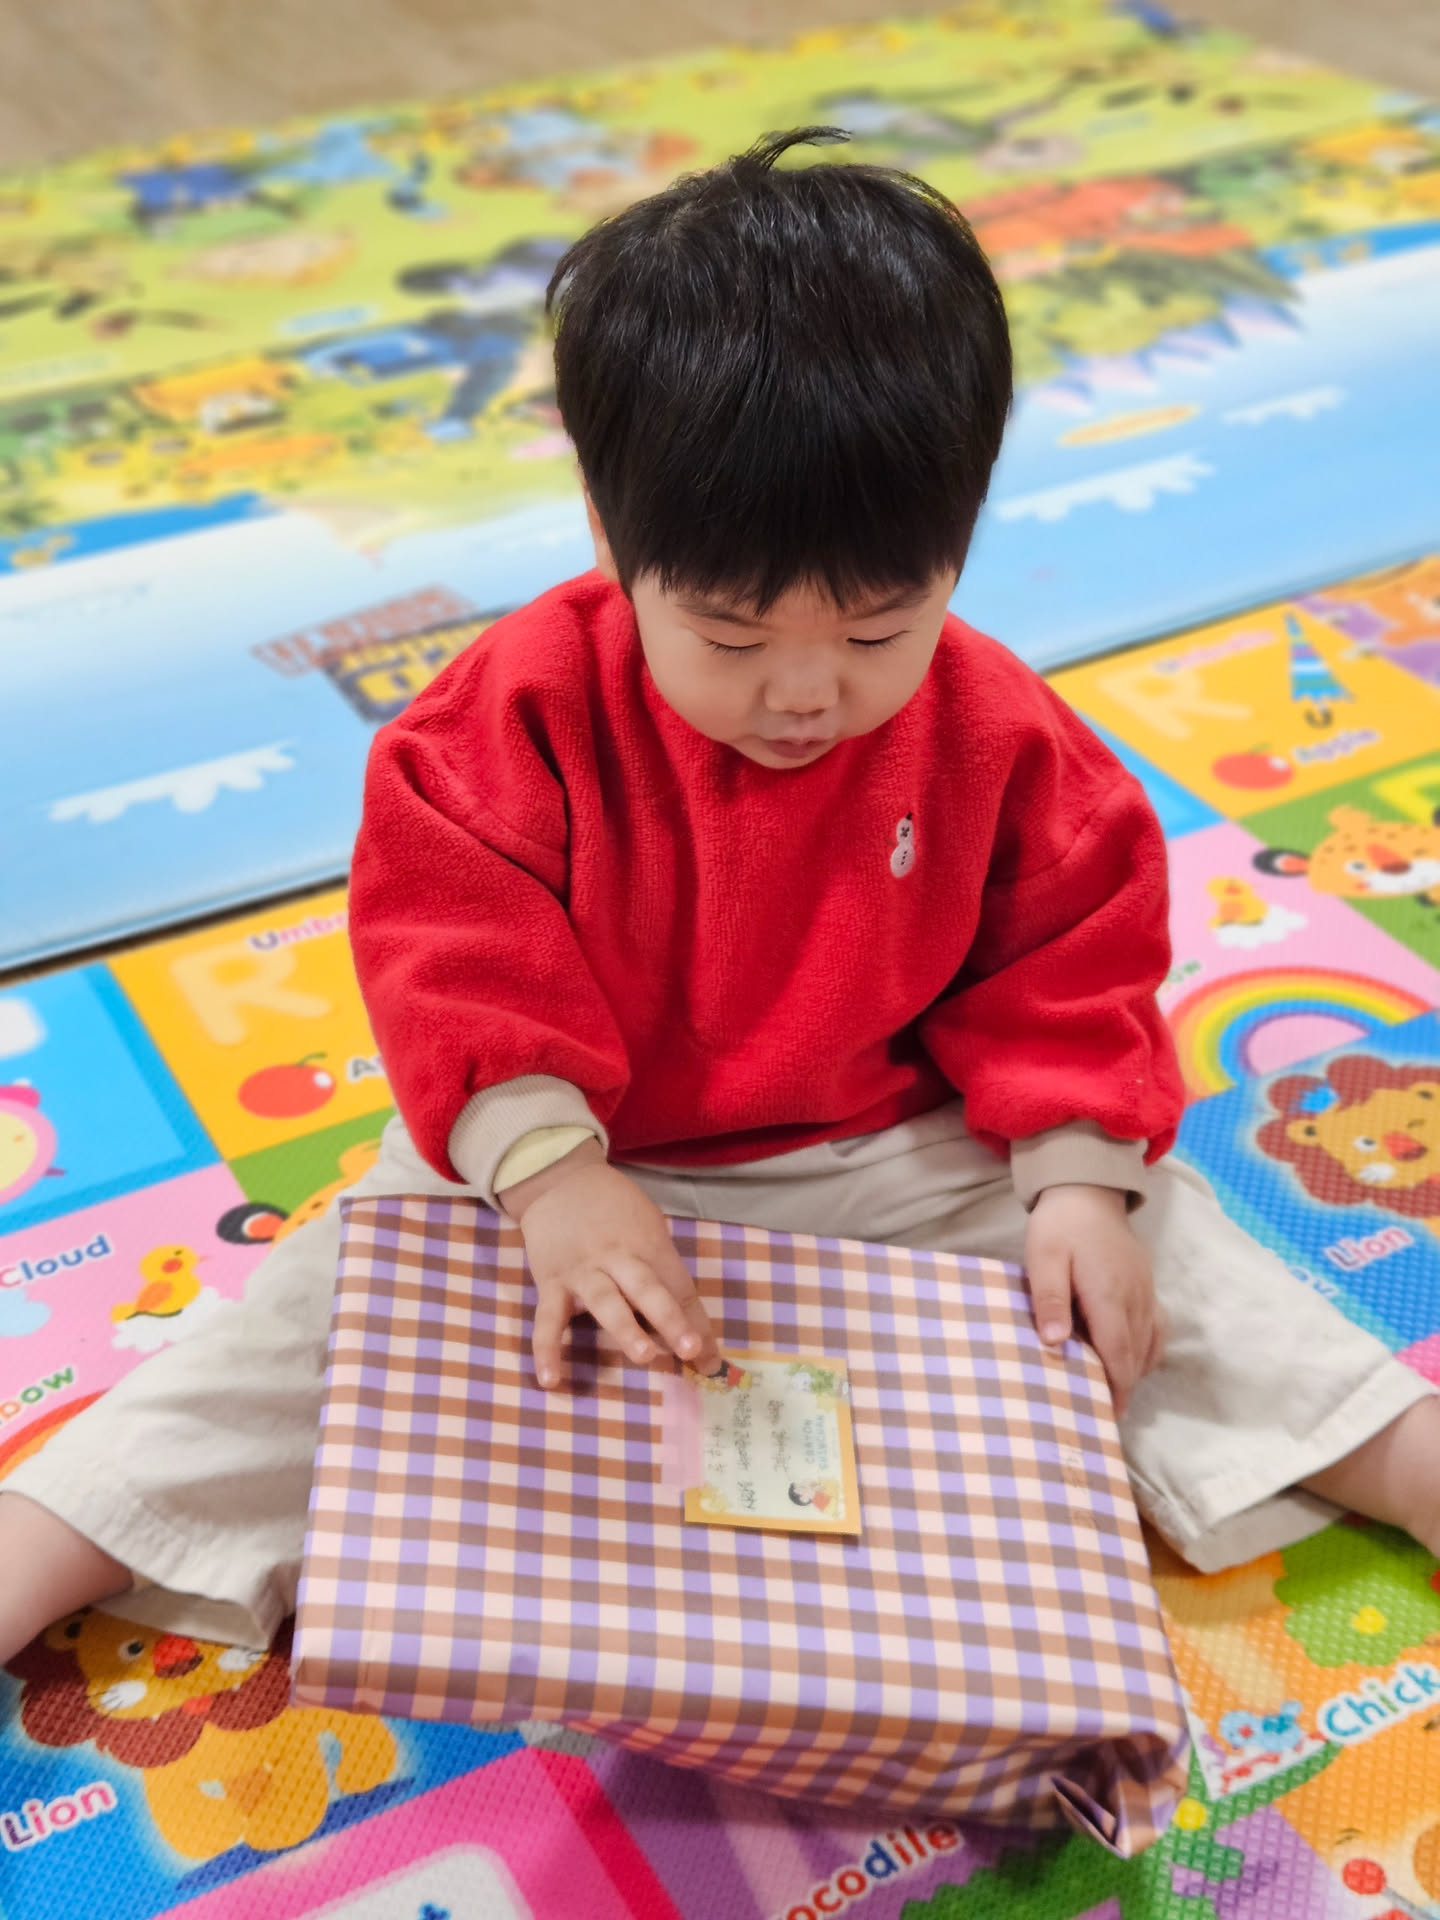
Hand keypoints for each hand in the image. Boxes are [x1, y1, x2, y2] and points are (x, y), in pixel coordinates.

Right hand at [499, 1139, 719, 1388]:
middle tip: (691, 1349)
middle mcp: (618, 1259)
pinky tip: (551, 1379)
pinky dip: (547, 1350)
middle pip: (649, 1290)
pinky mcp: (550, 1282)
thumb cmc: (613, 1208)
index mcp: (649, 1245)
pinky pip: (547, 1320)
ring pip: (607, 1301)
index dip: (698, 1324)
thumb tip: (682, 1317)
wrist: (559, 1181)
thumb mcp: (647, 1224)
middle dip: (672, 1320)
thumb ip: (660, 1266)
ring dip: (625, 1329)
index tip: (712, 1359)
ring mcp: (583, 1272)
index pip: (680, 1288)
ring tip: (643, 1355)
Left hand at [1024, 1183, 1161, 1415]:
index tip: (1106, 1416)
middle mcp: (1134, 1297)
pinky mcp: (1146, 1283)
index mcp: (1109, 1294)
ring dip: (1135, 1371)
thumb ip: (1049, 1299)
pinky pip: (1157, 1326)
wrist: (1087, 1188)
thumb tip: (1053, 1343)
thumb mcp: (1043, 1257)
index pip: (1117, 1353)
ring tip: (1116, 1396)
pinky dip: (1148, 1350)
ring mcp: (1145, 1290)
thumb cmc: (1060, 1225)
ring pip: (1149, 1343)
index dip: (1114, 1387)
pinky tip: (1133, 1360)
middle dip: (1124, 1387)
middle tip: (1106, 1416)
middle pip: (1135, 1354)